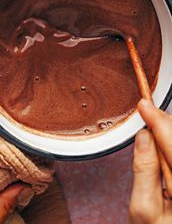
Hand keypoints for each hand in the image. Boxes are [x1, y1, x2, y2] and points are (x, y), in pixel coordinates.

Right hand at [129, 99, 171, 223]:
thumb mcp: (143, 208)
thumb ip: (144, 169)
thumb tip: (143, 136)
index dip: (158, 121)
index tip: (144, 105)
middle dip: (164, 123)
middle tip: (146, 112)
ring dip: (168, 131)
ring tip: (152, 126)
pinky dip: (170, 141)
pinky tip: (162, 141)